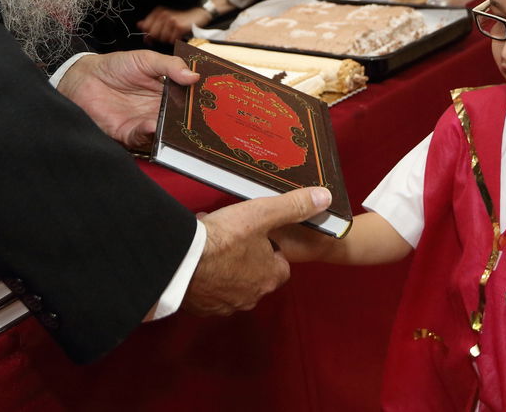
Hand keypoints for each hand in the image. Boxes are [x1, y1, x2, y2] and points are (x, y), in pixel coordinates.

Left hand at [55, 50, 197, 150]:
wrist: (85, 76)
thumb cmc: (116, 66)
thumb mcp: (146, 59)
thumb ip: (170, 66)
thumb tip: (194, 76)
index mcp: (165, 92)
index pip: (186, 100)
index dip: (197, 102)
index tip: (210, 101)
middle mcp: (157, 110)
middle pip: (178, 119)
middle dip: (189, 121)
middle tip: (201, 119)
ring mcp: (144, 122)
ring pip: (164, 131)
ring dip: (171, 130)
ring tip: (179, 124)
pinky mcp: (128, 132)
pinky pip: (142, 137)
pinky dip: (149, 133)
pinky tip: (154, 125)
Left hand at [137, 5, 209, 43]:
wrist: (199, 12)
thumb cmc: (182, 16)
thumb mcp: (165, 14)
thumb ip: (151, 21)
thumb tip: (139, 25)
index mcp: (158, 11)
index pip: (145, 26)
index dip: (148, 34)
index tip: (151, 39)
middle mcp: (163, 14)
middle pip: (153, 34)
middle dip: (159, 38)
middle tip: (167, 36)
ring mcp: (171, 20)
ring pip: (162, 38)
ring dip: (168, 39)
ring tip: (174, 34)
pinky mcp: (179, 27)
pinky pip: (172, 40)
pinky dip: (175, 40)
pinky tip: (179, 35)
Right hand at [183, 187, 331, 315]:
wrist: (181, 262)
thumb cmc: (224, 238)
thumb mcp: (262, 214)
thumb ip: (293, 206)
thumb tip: (325, 198)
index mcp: (269, 277)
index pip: (280, 266)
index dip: (272, 249)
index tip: (259, 235)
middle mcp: (250, 297)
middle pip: (256, 276)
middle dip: (247, 258)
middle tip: (233, 236)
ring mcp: (224, 305)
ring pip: (232, 285)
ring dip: (226, 268)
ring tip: (212, 245)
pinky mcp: (201, 308)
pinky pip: (209, 292)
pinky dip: (206, 278)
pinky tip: (196, 259)